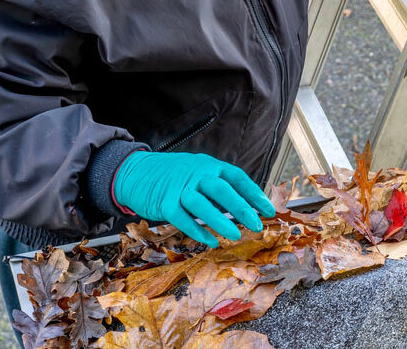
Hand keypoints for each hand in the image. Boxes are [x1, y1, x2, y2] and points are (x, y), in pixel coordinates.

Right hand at [113, 151, 275, 247]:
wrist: (137, 171)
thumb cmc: (175, 176)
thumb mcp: (199, 174)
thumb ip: (219, 189)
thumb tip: (245, 208)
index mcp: (210, 166)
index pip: (238, 178)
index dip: (254, 194)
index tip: (268, 210)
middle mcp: (197, 173)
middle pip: (222, 190)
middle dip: (242, 209)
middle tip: (257, 225)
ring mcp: (179, 187)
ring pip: (202, 204)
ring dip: (220, 221)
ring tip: (235, 236)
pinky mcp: (164, 202)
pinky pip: (182, 218)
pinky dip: (197, 231)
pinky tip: (210, 241)